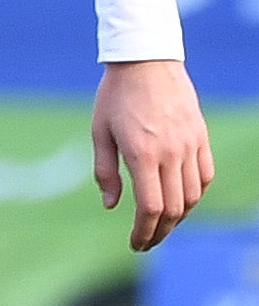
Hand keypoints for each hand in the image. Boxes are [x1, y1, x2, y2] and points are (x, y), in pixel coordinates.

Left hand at [92, 58, 214, 252]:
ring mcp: (190, 145)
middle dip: (160, 231)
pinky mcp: (201, 136)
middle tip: (146, 242)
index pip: (150, 208)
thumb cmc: (115, 96)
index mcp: (142, 155)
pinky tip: (181, 200)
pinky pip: (205, 175)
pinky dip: (195, 194)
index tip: (135, 245)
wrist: (146, 61)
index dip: (144, 232)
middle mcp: (171, 153)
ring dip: (178, 216)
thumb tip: (111, 206)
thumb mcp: (100, 132)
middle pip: (174, 208)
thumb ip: (105, 172)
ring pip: (193, 195)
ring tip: (161, 224)